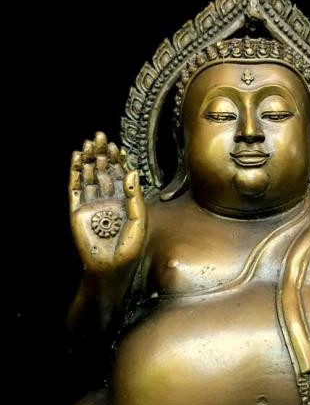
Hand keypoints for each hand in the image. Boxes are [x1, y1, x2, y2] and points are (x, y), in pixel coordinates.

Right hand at [69, 132, 145, 273]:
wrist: (110, 267)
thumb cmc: (129, 248)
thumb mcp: (138, 220)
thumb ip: (135, 196)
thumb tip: (131, 170)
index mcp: (124, 201)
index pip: (119, 176)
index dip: (117, 161)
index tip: (116, 146)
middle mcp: (107, 200)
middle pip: (103, 172)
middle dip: (101, 154)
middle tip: (100, 136)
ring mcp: (92, 204)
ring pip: (89, 176)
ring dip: (88, 159)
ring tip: (89, 142)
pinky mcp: (78, 210)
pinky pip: (75, 188)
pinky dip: (75, 173)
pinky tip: (76, 158)